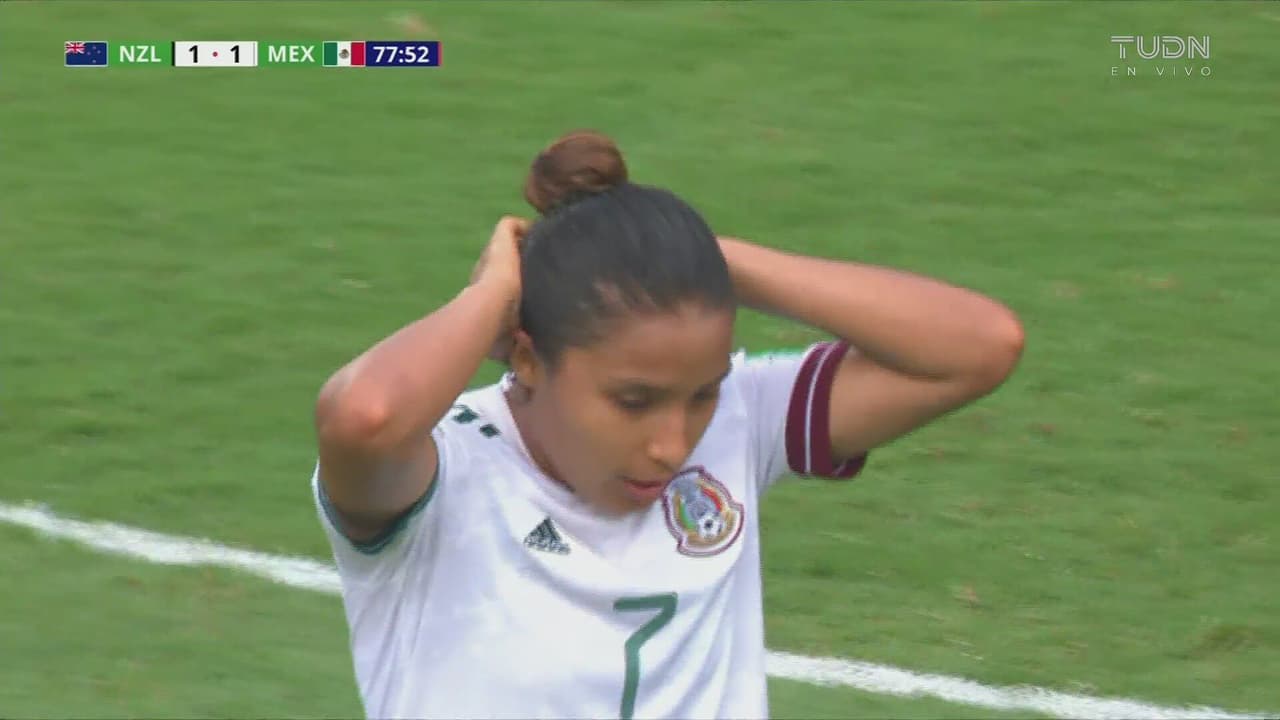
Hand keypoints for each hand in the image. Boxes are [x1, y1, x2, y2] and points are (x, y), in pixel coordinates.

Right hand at [470, 216, 528, 361]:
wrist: (488, 311)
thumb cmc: (495, 331)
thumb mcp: (506, 344)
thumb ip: (516, 349)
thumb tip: (528, 358)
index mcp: (487, 293)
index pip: (500, 284)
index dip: (514, 283)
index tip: (531, 285)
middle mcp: (486, 270)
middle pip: (504, 260)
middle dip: (521, 261)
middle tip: (542, 262)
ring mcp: (490, 254)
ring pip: (506, 242)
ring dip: (522, 241)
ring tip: (544, 243)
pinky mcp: (497, 240)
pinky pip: (508, 226)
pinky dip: (522, 225)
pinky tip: (538, 230)